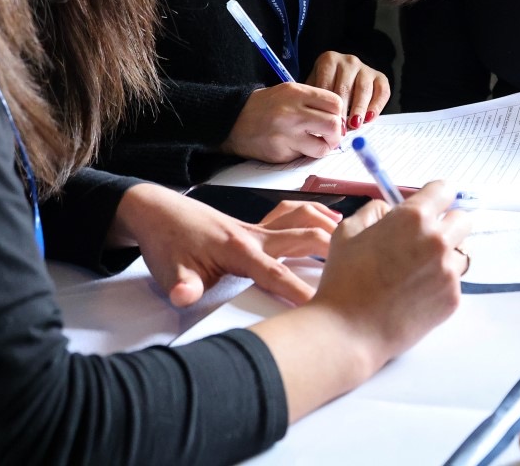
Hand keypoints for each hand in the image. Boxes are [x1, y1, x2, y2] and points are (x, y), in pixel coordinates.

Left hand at [110, 184, 337, 307]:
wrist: (157, 211)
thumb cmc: (167, 241)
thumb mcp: (169, 269)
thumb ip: (182, 284)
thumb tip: (183, 296)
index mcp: (238, 249)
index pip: (276, 275)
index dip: (300, 292)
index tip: (323, 308)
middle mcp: (255, 234)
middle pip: (304, 237)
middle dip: (334, 251)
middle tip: (362, 267)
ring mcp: (258, 226)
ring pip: (303, 218)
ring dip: (329, 226)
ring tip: (357, 240)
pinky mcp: (257, 224)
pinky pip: (293, 214)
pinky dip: (315, 214)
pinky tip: (329, 222)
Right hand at [223, 82, 345, 161]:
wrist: (232, 121)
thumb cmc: (263, 106)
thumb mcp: (287, 92)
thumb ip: (312, 101)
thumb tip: (338, 118)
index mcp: (296, 93)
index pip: (334, 103)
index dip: (339, 114)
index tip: (335, 119)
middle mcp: (293, 112)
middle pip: (333, 125)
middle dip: (337, 134)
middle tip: (330, 137)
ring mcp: (286, 134)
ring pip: (323, 147)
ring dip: (323, 148)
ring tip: (316, 144)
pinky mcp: (281, 153)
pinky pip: (304, 157)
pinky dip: (304, 154)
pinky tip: (295, 147)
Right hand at [244, 181, 469, 420]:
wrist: (348, 330)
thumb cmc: (344, 280)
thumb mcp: (348, 231)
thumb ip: (375, 211)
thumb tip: (392, 209)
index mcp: (413, 218)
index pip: (445, 190)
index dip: (435, 197)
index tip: (429, 205)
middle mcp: (437, 240)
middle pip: (462, 220)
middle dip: (446, 225)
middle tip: (424, 239)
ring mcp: (448, 272)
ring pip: (461, 253)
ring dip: (445, 256)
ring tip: (416, 271)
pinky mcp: (452, 299)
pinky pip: (454, 282)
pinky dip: (439, 284)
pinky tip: (413, 294)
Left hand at [305, 51, 390, 131]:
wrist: (342, 76)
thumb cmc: (325, 85)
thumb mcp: (314, 86)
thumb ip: (314, 99)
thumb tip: (311, 121)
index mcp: (329, 60)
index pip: (326, 84)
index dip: (326, 105)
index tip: (325, 122)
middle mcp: (348, 61)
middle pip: (345, 87)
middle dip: (342, 110)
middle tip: (339, 128)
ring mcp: (365, 68)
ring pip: (364, 89)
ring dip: (359, 109)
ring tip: (354, 125)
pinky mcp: (380, 77)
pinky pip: (381, 92)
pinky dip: (376, 106)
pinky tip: (369, 119)